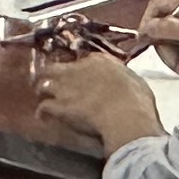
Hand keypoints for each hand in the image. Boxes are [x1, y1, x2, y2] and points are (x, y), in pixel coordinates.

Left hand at [32, 47, 161, 147]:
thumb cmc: (137, 99)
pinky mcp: (58, 106)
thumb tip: (121, 82)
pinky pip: (43, 108)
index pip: (82, 60)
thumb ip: (122, 78)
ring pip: (44, 84)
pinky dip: (42, 113)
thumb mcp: (134, 81)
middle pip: (55, 68)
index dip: (79, 70)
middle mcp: (77, 70)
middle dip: (52, 75)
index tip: (80, 77)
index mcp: (99, 61)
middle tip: (55, 84)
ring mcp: (64, 87)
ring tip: (46, 99)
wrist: (125, 115)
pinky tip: (44, 118)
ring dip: (44, 92)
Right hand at [135, 0, 178, 76]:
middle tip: (175, 62)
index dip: (147, 22)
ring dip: (173, 59)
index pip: (156, 7)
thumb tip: (144, 28)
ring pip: (166, 43)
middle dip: (165, 48)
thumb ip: (166, 28)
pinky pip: (176, 52)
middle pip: (159, 28)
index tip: (145, 40)